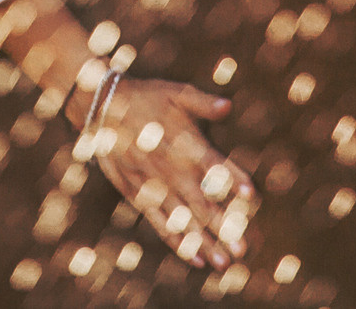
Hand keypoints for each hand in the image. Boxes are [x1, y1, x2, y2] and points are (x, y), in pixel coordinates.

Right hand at [79, 77, 256, 271]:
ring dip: (203, 242)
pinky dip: (176, 241)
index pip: (213, 164)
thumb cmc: (146, 97)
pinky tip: (195, 259)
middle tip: (241, 250)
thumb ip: (202, 102)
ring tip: (223, 263)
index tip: (252, 196)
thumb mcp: (175, 92)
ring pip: (181, 218)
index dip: (232, 179)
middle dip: (222, 227)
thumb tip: (227, 105)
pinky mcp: (137, 194)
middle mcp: (169, 167)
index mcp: (183, 142)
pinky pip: (159, 222)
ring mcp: (153, 184)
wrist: (103, 107)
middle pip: (200, 202)